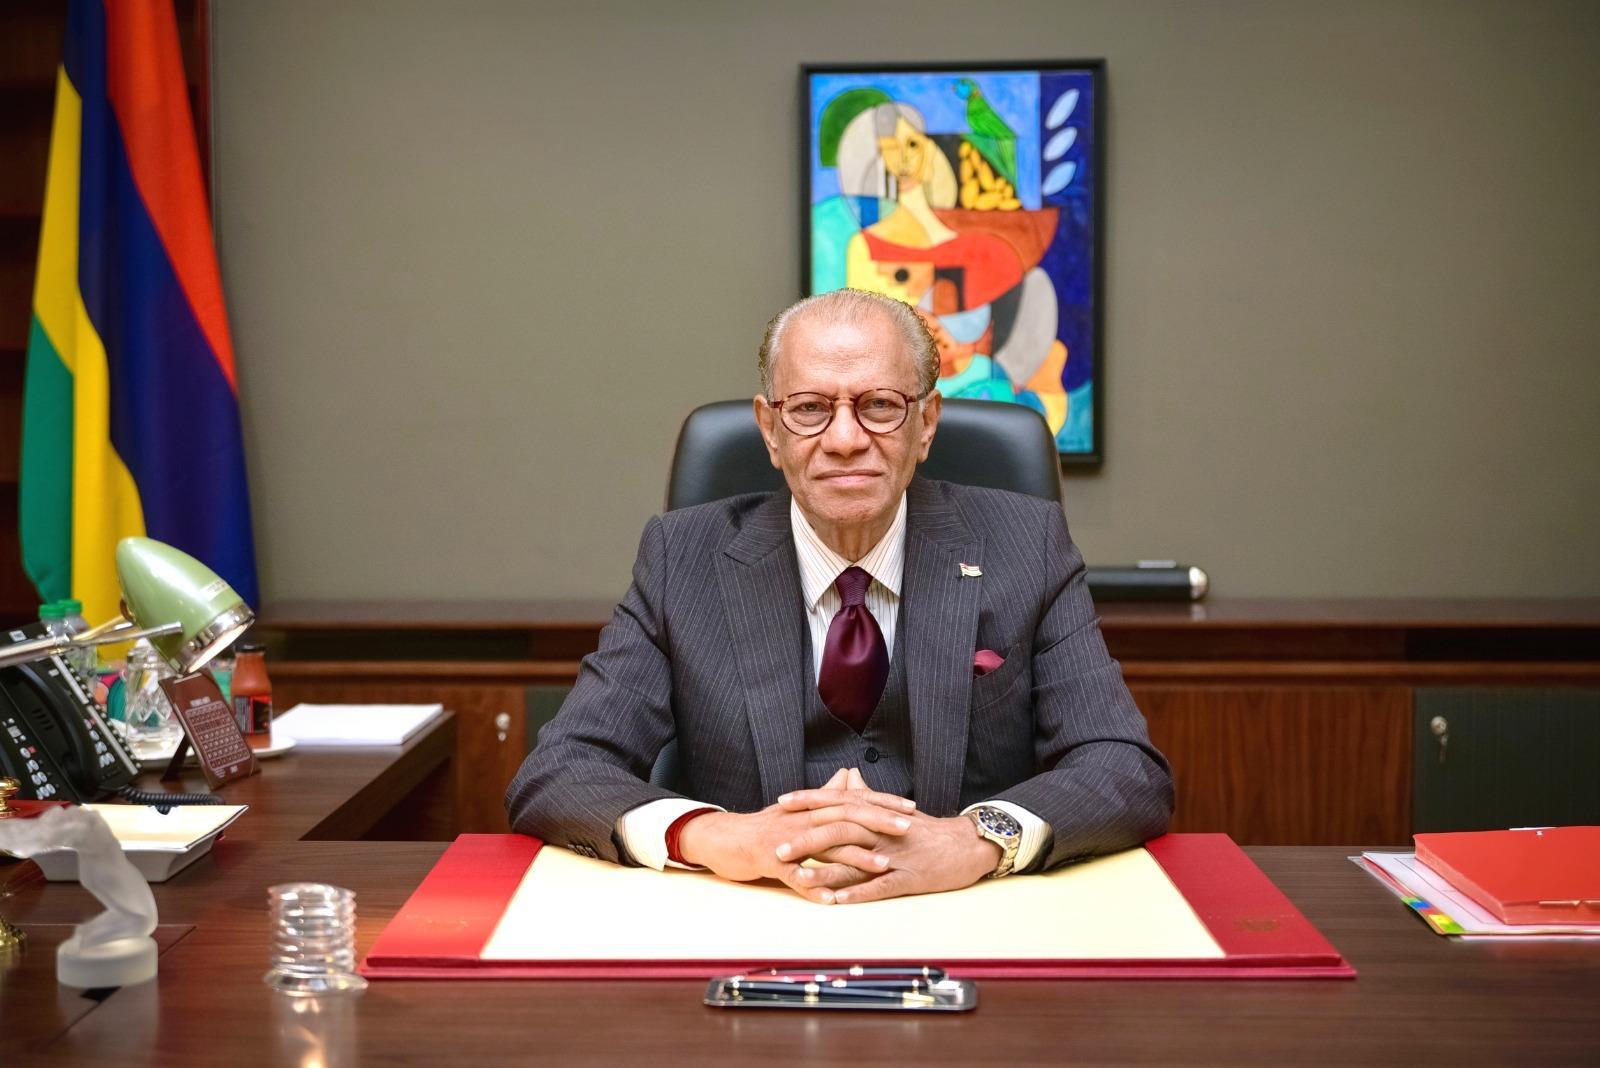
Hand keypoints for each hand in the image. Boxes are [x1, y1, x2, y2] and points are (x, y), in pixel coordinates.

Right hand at [676, 767, 916, 903]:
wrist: (724, 838)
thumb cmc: (764, 826)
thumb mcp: (797, 808)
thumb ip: (826, 794)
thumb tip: (848, 775)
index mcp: (813, 808)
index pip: (854, 800)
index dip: (883, 803)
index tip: (911, 807)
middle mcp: (804, 819)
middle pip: (847, 816)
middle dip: (879, 822)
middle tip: (909, 828)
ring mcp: (787, 841)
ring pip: (826, 846)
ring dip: (856, 857)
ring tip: (883, 867)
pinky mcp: (770, 862)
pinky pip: (795, 877)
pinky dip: (814, 889)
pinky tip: (833, 900)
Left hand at [775, 788, 1000, 903]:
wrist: (968, 846)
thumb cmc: (929, 830)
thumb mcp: (898, 810)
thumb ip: (869, 795)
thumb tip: (849, 779)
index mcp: (879, 812)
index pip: (839, 801)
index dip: (810, 801)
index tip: (782, 803)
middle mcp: (884, 830)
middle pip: (841, 829)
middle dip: (807, 838)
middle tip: (778, 847)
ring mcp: (896, 855)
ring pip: (855, 859)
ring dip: (824, 869)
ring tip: (796, 876)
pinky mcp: (910, 877)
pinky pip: (879, 887)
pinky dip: (857, 893)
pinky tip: (835, 901)